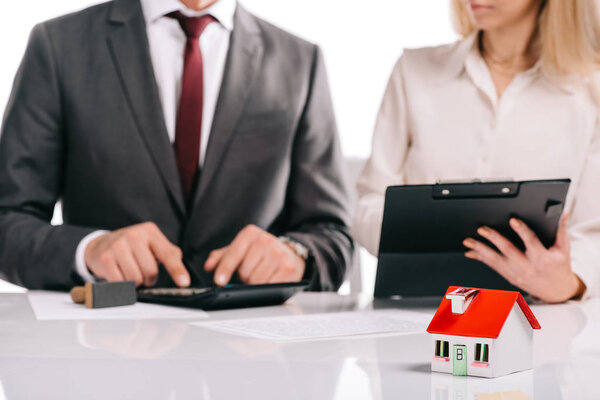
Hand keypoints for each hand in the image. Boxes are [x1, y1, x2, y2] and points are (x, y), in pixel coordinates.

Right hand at [85, 222, 189, 287]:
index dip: (177, 270)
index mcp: (150, 231)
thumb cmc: (133, 246)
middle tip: (144, 274)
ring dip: (136, 282)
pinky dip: (122, 283)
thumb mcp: (152, 243)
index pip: (168, 254)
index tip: (184, 283)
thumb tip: (182, 270)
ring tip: (131, 272)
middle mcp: (134, 235)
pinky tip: (120, 273)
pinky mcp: (105, 258)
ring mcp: (118, 245)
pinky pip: (120, 282)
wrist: (102, 245)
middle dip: (149, 278)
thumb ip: (169, 253)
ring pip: (135, 279)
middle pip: (151, 271)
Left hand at [204, 225, 305, 285]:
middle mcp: (266, 240)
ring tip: (262, 276)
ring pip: (257, 281)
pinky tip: (271, 280)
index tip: (219, 281)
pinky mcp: (289, 268)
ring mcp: (279, 254)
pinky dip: (268, 288)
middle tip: (252, 272)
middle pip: (244, 272)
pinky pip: (271, 286)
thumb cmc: (261, 252)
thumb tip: (209, 266)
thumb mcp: (241, 249)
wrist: (290, 252)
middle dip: (245, 277)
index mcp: (250, 234)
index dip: (225, 269)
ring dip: (256, 284)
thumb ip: (222, 256)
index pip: (233, 254)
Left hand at [463, 214, 584, 302]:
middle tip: (482, 229)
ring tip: (468, 241)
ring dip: (480, 249)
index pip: (531, 242)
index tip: (513, 220)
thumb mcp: (563, 249)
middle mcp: (527, 266)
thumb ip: (561, 231)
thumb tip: (563, 214)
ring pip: (495, 260)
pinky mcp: (509, 276)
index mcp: (542, 258)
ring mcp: (516, 273)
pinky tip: (470, 252)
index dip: (522, 231)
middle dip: (494, 239)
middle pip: (508, 251)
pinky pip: (492, 266)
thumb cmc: (558, 267)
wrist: (556, 291)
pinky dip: (480, 258)